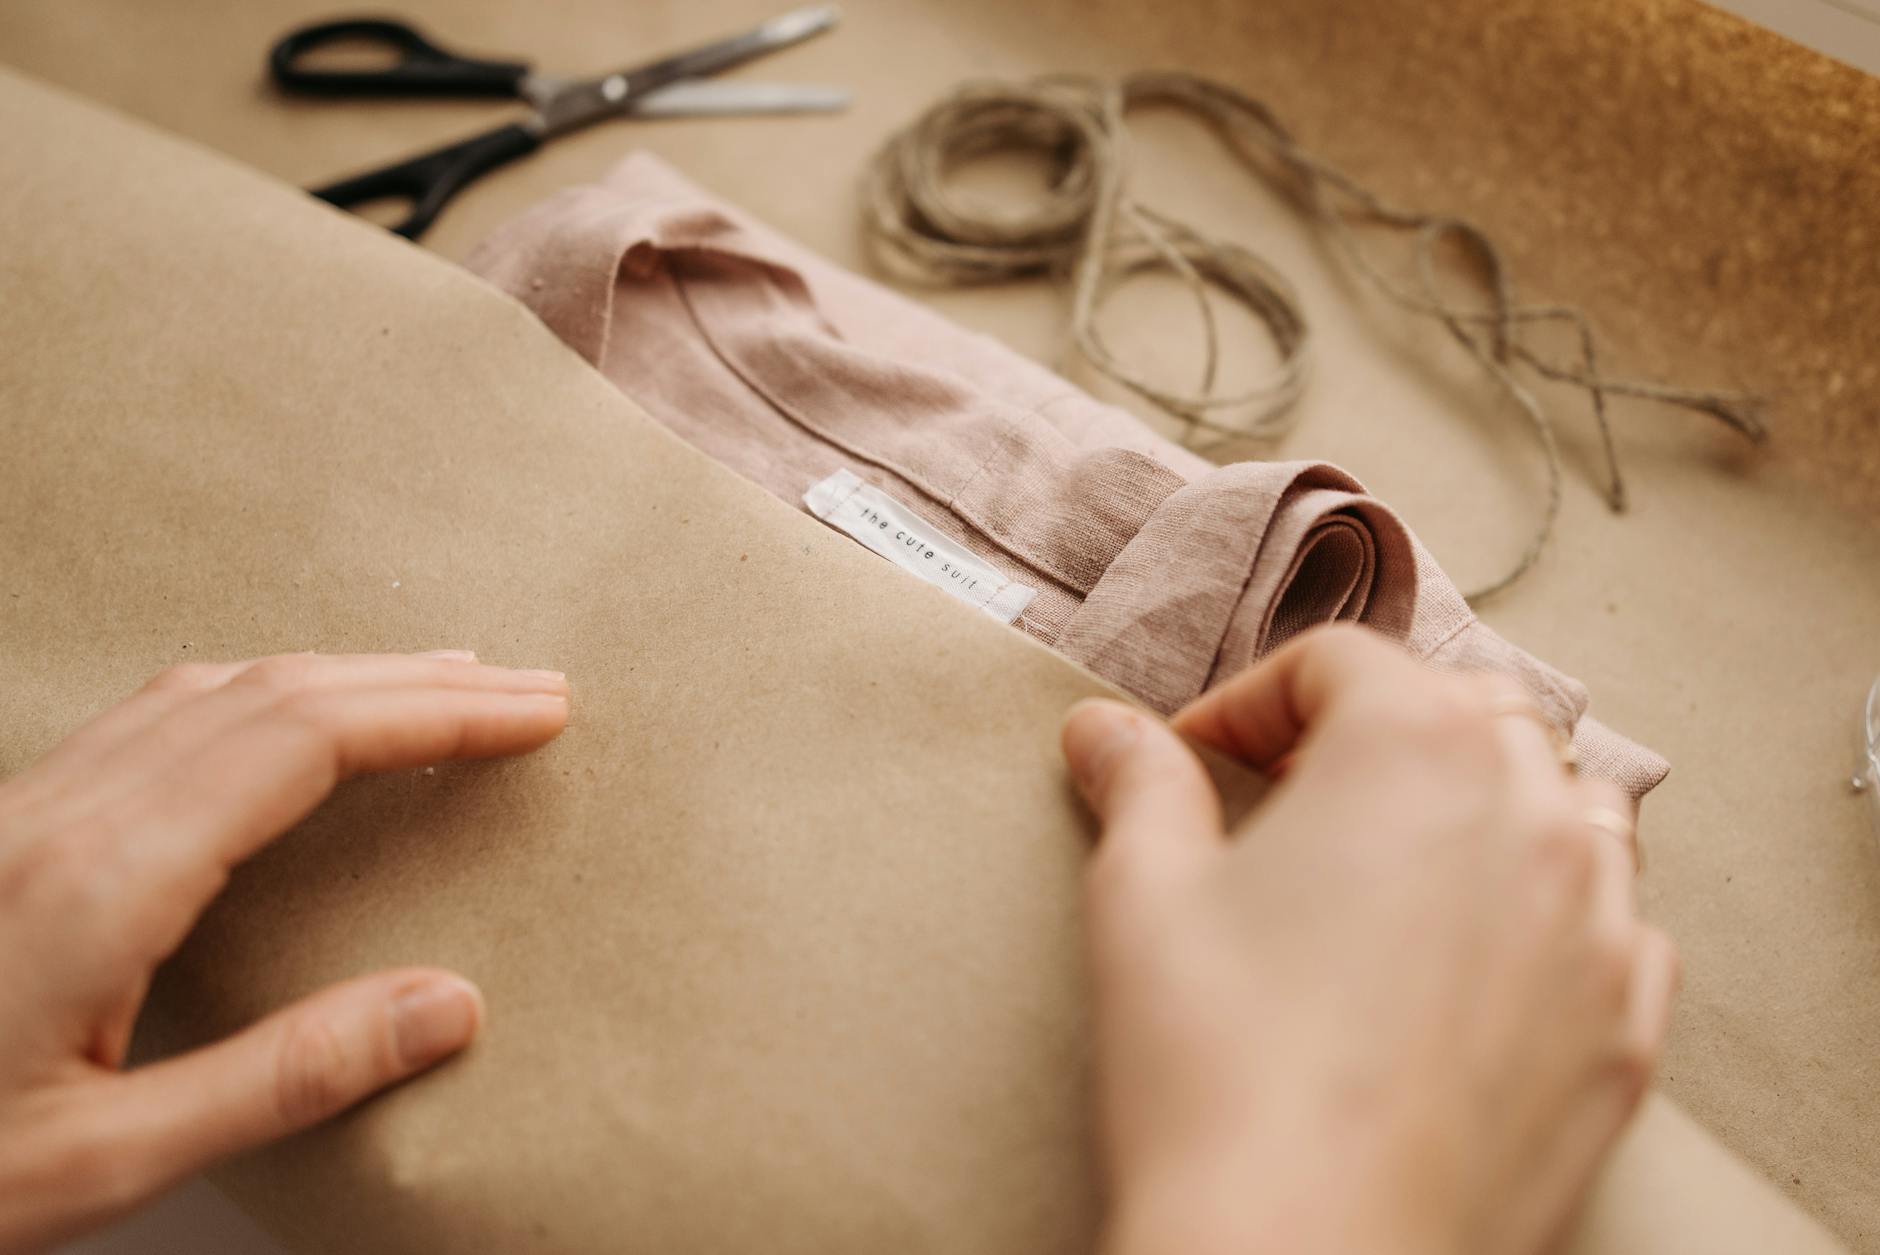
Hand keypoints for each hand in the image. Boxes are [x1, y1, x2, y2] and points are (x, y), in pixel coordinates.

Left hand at [0, 651, 568, 1253]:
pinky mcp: (11, 826)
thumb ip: (281, 1078)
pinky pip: (156, 715)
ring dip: (340, 672)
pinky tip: (283, 718)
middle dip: (414, 679)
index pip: (306, 742)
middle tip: (529, 688)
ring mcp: (29, 809)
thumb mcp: (103, 1165)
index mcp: (104, 881)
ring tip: (437, 686)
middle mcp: (67, 815)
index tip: (536, 712)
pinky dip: (259, 692)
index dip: (434, 715)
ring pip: (210, 688)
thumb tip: (452, 1004)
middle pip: (272, 691)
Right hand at [1062, 625, 1675, 1254]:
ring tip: (1397, 864)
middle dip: (1371, 734)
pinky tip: (1477, 962)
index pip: (1336, 662)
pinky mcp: (1622, 1030)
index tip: (1195, 757)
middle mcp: (1531, 812)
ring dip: (1483, 805)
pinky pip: (1614, 926)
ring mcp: (1598, 924)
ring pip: (1564, 805)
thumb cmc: (1218, 1069)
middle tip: (1285, 801)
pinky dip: (1554, 913)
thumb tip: (1104, 730)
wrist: (1305, 1254)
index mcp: (1416, 746)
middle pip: (1464, 712)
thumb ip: (1139, 785)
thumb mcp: (1145, 895)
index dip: (1246, 701)